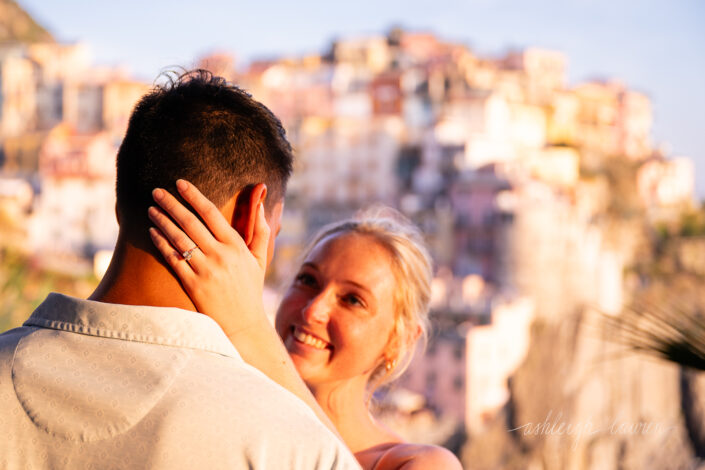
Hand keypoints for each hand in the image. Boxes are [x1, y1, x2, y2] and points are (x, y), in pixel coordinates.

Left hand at [147, 179, 269, 334]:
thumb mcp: (260, 259)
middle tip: (156, 191)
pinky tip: (152, 232)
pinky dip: (161, 243)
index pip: (211, 213)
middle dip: (171, 204)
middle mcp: (220, 255)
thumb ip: (261, 230)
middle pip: (190, 222)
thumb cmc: (250, 289)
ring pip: (178, 238)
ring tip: (151, 208)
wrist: (242, 324)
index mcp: (236, 246)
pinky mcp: (192, 284)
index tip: (180, 183)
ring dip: (162, 220)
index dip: (194, 196)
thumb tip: (261, 201)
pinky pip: (173, 259)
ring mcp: (205, 270)